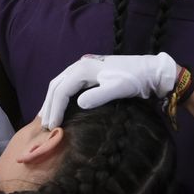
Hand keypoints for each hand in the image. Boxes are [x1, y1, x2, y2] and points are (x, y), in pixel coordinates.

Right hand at [39, 53, 178, 128]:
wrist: (149, 70)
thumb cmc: (135, 79)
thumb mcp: (118, 88)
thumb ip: (98, 96)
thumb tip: (78, 104)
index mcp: (82, 70)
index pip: (61, 91)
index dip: (55, 110)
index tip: (52, 127)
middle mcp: (79, 66)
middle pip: (56, 86)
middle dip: (49, 106)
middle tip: (44, 126)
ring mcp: (83, 68)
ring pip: (60, 84)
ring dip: (52, 101)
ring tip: (47, 117)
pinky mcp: (89, 72)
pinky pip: (67, 84)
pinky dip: (60, 96)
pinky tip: (60, 106)